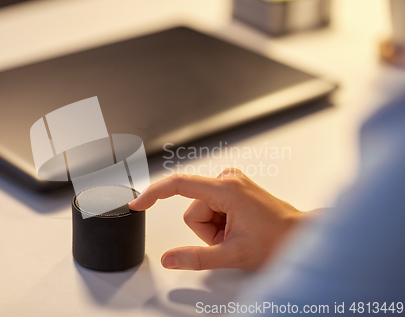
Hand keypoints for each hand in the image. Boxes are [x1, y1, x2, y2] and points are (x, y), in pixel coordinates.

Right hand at [129, 168, 305, 270]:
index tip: (138, 203)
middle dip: (206, 230)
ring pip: (201, 210)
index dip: (153, 194)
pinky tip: (236, 226)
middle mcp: (228, 179)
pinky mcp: (232, 187)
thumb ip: (196, 258)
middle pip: (193, 209)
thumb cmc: (276, 240)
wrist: (298, 235)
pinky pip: (210, 206)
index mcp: (227, 189)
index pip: (178, 185)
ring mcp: (231, 182)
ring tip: (235, 233)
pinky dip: (218, 222)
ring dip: (213, 228)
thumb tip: (169, 258)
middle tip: (228, 239)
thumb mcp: (233, 255)